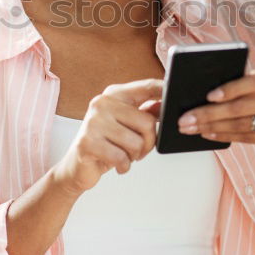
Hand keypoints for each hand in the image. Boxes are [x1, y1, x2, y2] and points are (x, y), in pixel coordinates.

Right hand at [51, 78, 163, 195]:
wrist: (76, 167)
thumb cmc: (105, 144)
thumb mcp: (127, 125)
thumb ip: (146, 112)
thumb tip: (166, 104)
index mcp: (114, 94)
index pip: (146, 86)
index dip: (164, 90)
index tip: (178, 94)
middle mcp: (102, 103)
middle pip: (148, 122)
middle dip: (149, 142)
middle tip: (138, 150)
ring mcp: (93, 121)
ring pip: (137, 142)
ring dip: (135, 156)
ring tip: (123, 155)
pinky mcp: (87, 142)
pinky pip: (121, 157)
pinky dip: (124, 166)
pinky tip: (117, 164)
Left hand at [176, 65, 254, 149]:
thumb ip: (246, 81)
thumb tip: (207, 93)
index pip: (251, 83)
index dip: (230, 90)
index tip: (208, 96)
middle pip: (241, 109)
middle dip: (209, 114)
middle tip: (185, 119)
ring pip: (241, 126)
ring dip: (211, 128)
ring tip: (190, 128)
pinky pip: (247, 138)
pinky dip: (224, 136)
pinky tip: (207, 133)